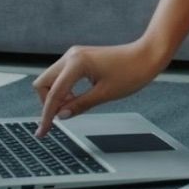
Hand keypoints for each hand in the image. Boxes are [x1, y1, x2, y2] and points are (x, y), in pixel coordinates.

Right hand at [33, 38, 167, 135]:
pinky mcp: (80, 58)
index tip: (42, 133)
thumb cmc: (131, 73)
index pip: (53, 94)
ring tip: (75, 106)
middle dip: (49, 102)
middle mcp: (71, 56)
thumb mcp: (105, 94)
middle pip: (44, 82)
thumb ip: (80, 105)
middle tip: (64, 116)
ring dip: (57, 96)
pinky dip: (65, 89)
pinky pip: (63, 76)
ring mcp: (75, 55)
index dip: (46, 116)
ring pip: (51, 79)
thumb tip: (61, 116)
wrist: (146, 56)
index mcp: (76, 63)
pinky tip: (77, 99)